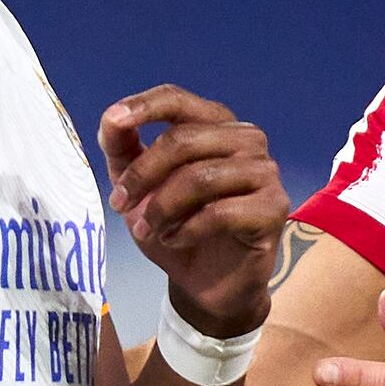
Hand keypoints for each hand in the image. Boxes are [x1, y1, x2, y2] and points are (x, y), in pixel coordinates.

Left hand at [96, 83, 288, 338]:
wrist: (208, 285)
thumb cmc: (178, 229)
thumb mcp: (140, 190)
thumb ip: (125, 152)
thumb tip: (111, 119)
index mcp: (214, 124)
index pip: (179, 100)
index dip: (144, 106)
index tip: (113, 122)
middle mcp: (245, 139)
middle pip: (184, 139)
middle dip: (143, 174)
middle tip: (120, 204)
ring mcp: (264, 172)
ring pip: (201, 177)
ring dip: (162, 208)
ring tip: (148, 231)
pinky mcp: (273, 208)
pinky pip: (220, 212)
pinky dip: (187, 229)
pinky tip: (174, 241)